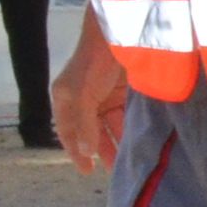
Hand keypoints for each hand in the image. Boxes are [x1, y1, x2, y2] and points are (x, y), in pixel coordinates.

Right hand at [54, 23, 131, 174]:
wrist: (121, 35)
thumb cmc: (93, 63)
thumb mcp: (81, 94)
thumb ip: (82, 122)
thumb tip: (85, 152)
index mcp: (66, 99)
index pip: (68, 131)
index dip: (76, 151)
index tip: (87, 171)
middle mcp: (84, 100)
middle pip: (93, 132)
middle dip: (103, 150)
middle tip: (116, 171)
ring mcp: (106, 96)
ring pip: (112, 127)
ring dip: (120, 142)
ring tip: (131, 161)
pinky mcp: (126, 93)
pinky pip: (127, 117)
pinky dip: (131, 130)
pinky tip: (140, 143)